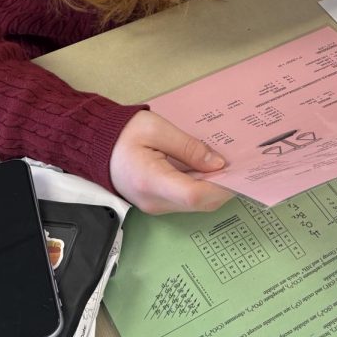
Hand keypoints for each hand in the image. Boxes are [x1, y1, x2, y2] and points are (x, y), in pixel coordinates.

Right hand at [109, 111, 234, 213]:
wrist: (95, 145)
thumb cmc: (124, 133)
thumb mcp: (158, 129)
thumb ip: (189, 147)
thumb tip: (218, 164)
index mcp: (150, 181)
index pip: (194, 195)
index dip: (222, 186)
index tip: (239, 171)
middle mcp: (154, 201)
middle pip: (200, 204)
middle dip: (225, 187)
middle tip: (241, 165)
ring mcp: (155, 206)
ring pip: (196, 205)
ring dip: (215, 188)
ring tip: (228, 165)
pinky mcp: (157, 204)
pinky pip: (187, 201)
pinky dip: (202, 188)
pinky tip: (210, 170)